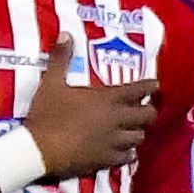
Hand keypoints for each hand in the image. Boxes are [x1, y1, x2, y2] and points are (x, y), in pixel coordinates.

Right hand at [20, 70, 155, 181]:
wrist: (38, 149)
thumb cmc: (46, 114)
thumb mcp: (50, 84)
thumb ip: (60, 59)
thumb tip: (66, 33)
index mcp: (106, 99)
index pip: (138, 89)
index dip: (149, 86)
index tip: (155, 84)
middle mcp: (116, 119)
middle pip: (147, 115)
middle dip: (148, 111)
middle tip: (143, 109)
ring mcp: (113, 141)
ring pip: (139, 137)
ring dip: (137, 132)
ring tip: (133, 131)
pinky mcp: (106, 159)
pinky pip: (127, 157)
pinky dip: (128, 154)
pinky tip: (125, 153)